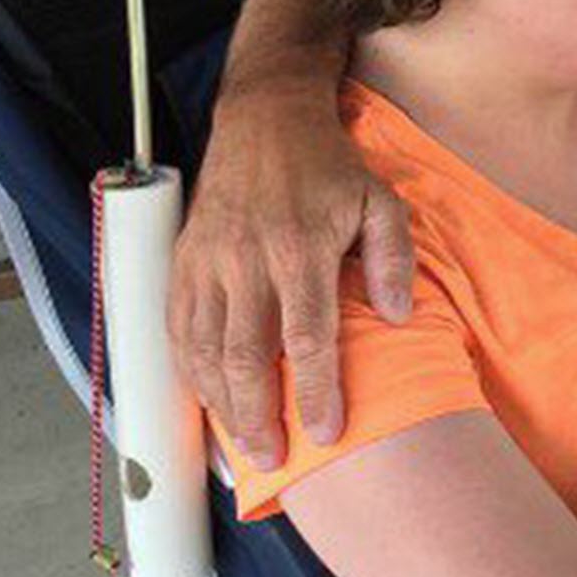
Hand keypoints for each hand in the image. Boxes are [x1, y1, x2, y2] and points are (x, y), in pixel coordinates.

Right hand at [168, 80, 414, 470]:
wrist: (265, 118)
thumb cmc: (327, 165)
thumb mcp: (380, 200)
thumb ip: (392, 258)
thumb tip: (398, 318)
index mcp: (299, 247)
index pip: (306, 336)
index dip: (315, 391)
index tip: (327, 431)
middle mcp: (247, 258)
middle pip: (246, 356)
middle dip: (260, 415)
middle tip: (275, 458)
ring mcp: (208, 261)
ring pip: (204, 349)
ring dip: (221, 404)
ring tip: (244, 442)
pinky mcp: (183, 260)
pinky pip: (177, 327)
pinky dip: (189, 371)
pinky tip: (208, 398)